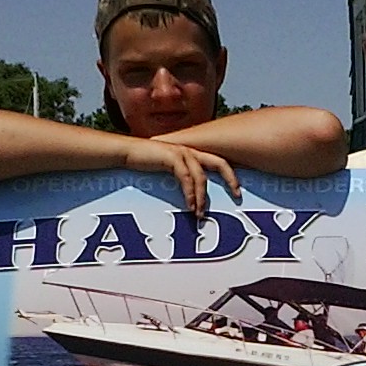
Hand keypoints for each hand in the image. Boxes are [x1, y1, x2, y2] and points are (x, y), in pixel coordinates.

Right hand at [121, 138, 241, 217]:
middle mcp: (191, 150)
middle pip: (219, 162)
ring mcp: (182, 152)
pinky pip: (186, 178)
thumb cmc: (148, 162)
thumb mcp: (170, 170)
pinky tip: (189, 206)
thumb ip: (183, 179)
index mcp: (194, 153)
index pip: (219, 161)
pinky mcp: (171, 157)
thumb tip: (193, 198)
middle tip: (237, 195)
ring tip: (200, 214)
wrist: (128, 152)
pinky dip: (189, 194)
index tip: (238, 191)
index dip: (231, 175)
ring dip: (202, 197)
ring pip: (201, 176)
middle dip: (231, 179)